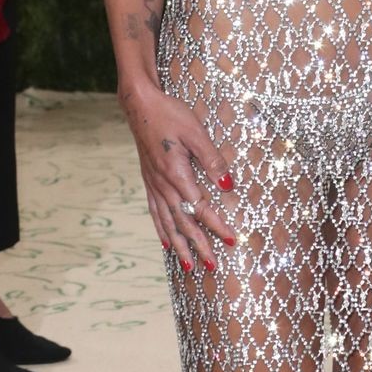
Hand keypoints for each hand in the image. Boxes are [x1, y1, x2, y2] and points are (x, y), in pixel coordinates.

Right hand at [120, 80, 237, 270]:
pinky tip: (166, 243)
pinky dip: (161, 230)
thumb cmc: (170, 114)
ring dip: (180, 245)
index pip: (200, 207)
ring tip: (189, 266)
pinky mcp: (149, 181)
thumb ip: (212, 160)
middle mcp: (163, 184)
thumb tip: (228, 184)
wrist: (140, 105)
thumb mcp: (196, 132)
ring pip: (167, 222)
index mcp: (176, 173)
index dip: (216, 225)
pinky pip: (155, 212)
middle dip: (198, 245)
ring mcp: (153, 185)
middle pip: (183, 222)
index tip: (231, 240)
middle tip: (212, 266)